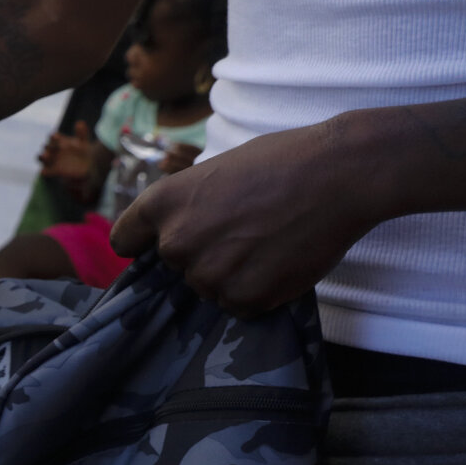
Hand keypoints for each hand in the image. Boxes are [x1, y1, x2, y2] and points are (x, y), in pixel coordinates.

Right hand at [38, 128, 101, 186]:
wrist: (84, 166)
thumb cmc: (82, 151)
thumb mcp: (83, 142)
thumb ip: (81, 133)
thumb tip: (79, 122)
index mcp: (59, 141)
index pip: (54, 137)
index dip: (54, 137)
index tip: (55, 136)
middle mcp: (53, 150)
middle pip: (47, 147)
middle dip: (48, 147)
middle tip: (49, 147)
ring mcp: (51, 160)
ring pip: (42, 158)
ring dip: (43, 157)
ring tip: (44, 156)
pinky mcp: (52, 171)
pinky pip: (45, 171)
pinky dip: (44, 171)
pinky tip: (44, 171)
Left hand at [110, 122, 365, 314]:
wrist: (340, 174)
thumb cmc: (282, 161)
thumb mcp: (215, 171)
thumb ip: (187, 205)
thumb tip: (177, 230)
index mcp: (162, 204)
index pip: (125, 241)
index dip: (143, 242)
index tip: (156, 243)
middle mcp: (176, 243)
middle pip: (175, 265)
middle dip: (203, 252)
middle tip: (244, 229)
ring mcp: (209, 275)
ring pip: (208, 287)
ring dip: (231, 273)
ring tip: (268, 241)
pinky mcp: (244, 297)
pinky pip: (238, 303)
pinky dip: (258, 290)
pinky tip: (280, 260)